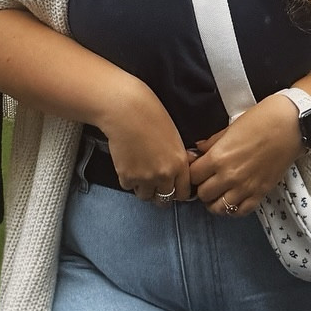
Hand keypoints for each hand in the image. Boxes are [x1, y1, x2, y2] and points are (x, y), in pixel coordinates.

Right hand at [100, 81, 191, 204]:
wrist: (126, 111)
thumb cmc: (150, 115)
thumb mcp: (174, 137)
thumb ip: (178, 158)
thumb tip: (178, 171)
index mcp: (179, 163)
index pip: (184, 193)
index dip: (178, 191)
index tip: (173, 188)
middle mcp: (164, 175)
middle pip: (165, 199)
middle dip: (161, 194)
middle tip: (155, 185)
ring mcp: (145, 178)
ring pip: (146, 196)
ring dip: (143, 188)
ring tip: (140, 172)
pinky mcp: (127, 177)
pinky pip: (129, 187)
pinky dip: (128, 179)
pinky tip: (128, 163)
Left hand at [188, 96, 302, 217]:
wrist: (291, 124)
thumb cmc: (262, 119)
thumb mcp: (231, 127)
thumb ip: (212, 142)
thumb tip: (198, 149)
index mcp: (218, 157)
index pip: (193, 176)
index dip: (192, 173)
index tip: (195, 170)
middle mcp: (229, 175)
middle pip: (203, 194)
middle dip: (201, 187)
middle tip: (206, 180)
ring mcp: (245, 187)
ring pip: (219, 208)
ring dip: (215, 201)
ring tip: (217, 193)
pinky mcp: (260, 193)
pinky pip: (241, 211)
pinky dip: (234, 208)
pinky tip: (233, 199)